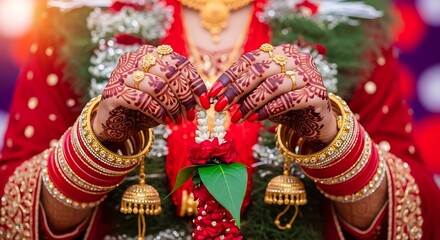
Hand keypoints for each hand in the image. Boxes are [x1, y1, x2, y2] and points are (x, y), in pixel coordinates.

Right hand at [92, 44, 209, 142]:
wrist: (115, 124)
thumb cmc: (144, 108)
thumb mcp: (166, 98)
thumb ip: (182, 93)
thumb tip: (204, 99)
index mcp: (149, 54)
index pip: (179, 62)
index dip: (195, 82)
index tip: (204, 102)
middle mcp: (134, 59)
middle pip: (170, 73)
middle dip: (185, 97)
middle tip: (191, 114)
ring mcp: (121, 74)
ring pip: (157, 86)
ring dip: (172, 106)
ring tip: (178, 120)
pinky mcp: (112, 92)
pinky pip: (142, 100)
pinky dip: (157, 112)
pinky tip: (163, 121)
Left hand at [209, 44, 336, 142]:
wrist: (315, 123)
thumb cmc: (285, 107)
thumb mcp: (262, 97)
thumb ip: (246, 92)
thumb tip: (219, 97)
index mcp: (282, 52)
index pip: (251, 60)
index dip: (230, 76)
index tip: (213, 93)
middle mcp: (298, 59)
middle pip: (260, 70)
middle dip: (236, 90)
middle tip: (220, 106)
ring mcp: (310, 75)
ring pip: (273, 85)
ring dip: (250, 103)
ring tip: (236, 117)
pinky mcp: (318, 94)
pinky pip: (288, 100)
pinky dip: (268, 110)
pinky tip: (255, 119)